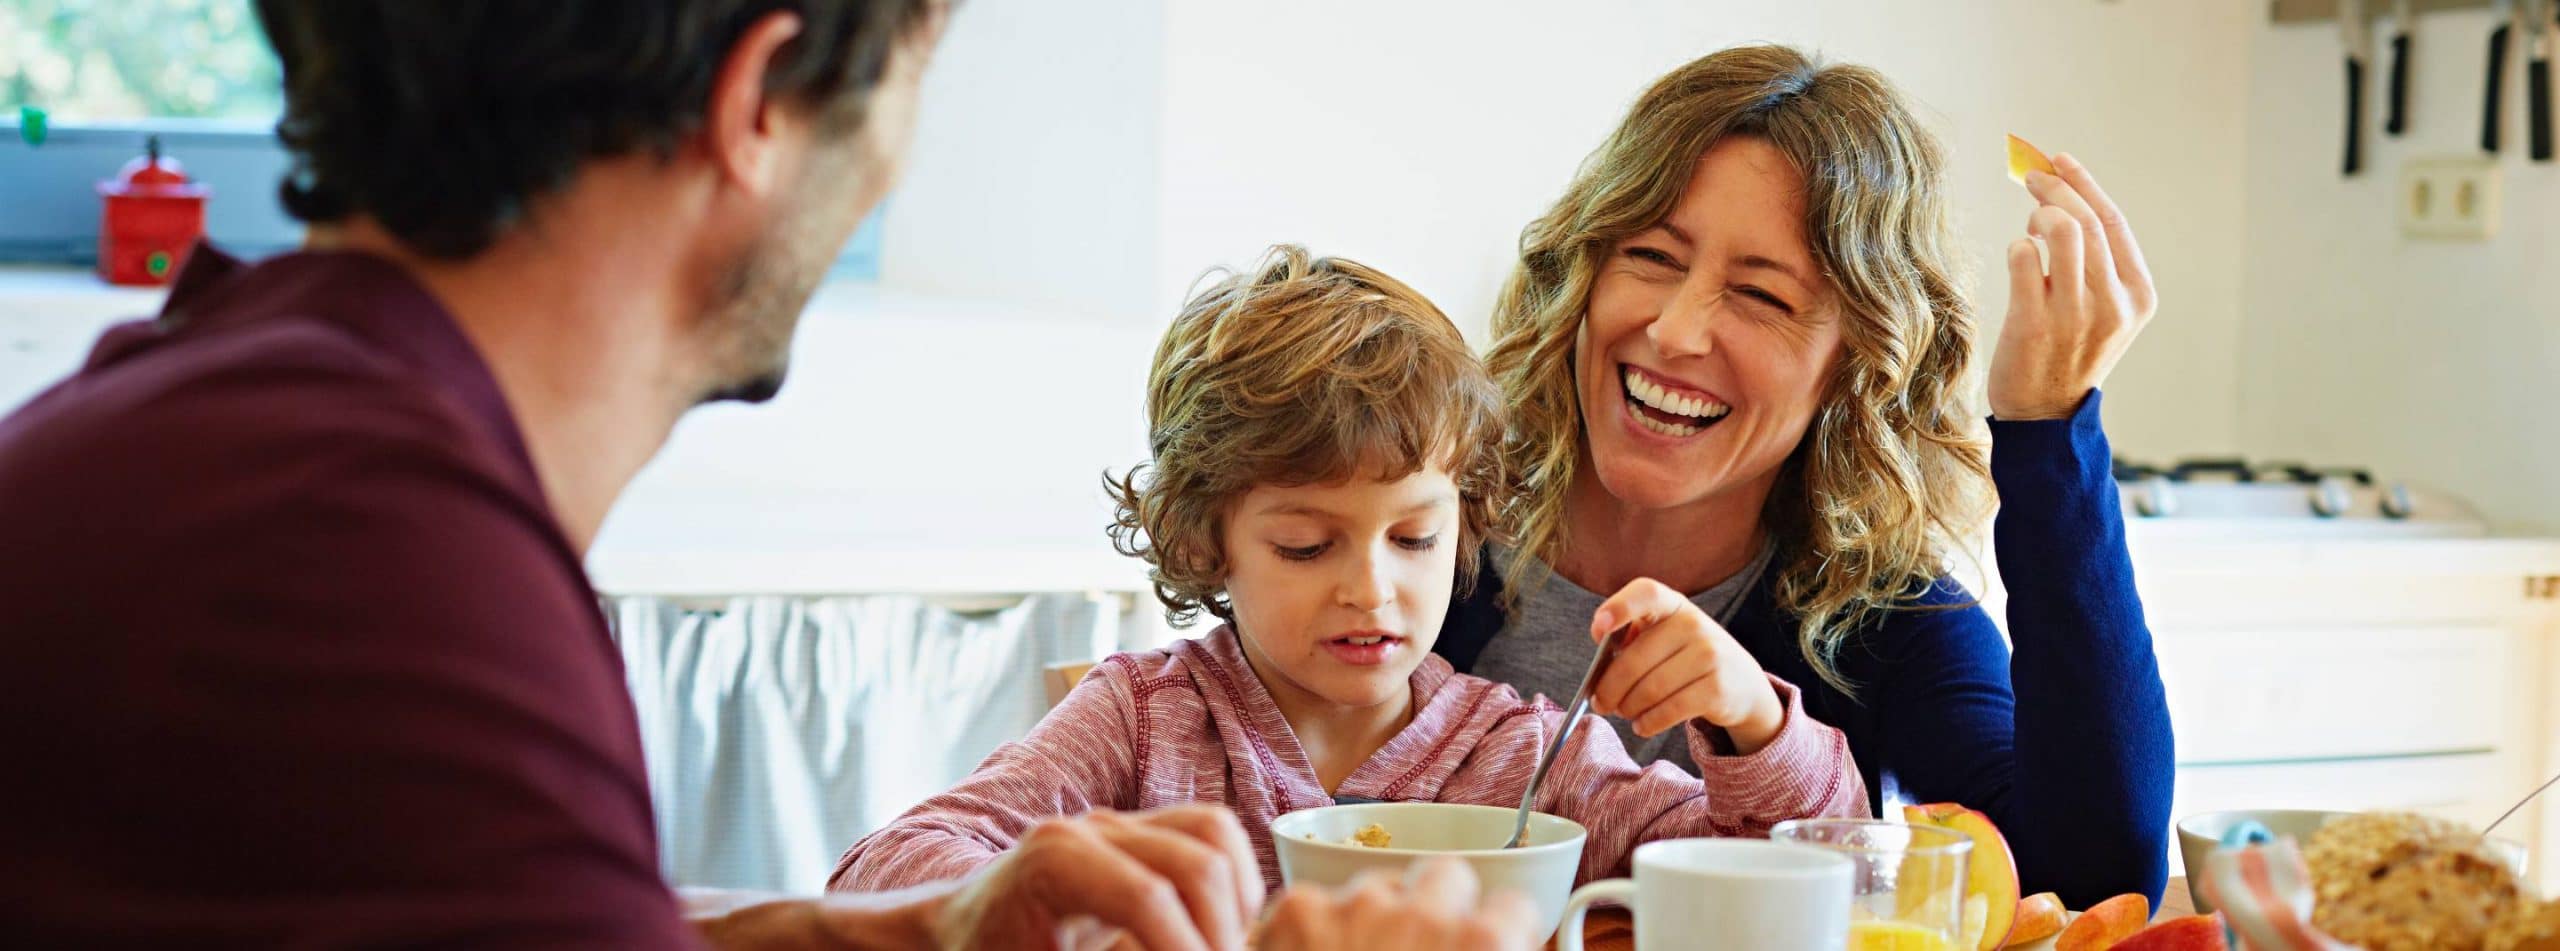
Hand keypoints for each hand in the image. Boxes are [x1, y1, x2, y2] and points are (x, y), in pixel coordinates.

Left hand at [932, 805, 1261, 950]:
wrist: (960, 930)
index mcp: (1054, 862)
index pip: (1149, 898)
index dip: (1186, 950)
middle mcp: (1090, 826)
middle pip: (1197, 861)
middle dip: (1222, 931)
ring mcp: (1117, 821)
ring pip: (1215, 833)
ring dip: (1237, 901)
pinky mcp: (1139, 830)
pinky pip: (1209, 834)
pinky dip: (1231, 879)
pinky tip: (1218, 931)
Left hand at [1252, 857, 1539, 950]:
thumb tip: (1511, 942)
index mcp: (1486, 945)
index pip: (1515, 908)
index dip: (1495, 933)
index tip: (1481, 949)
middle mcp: (1426, 911)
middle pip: (1445, 876)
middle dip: (1434, 908)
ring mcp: (1357, 904)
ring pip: (1376, 884)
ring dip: (1370, 918)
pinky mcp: (1297, 907)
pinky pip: (1316, 900)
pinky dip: (1311, 928)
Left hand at [1590, 578, 1783, 751]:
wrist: (1743, 682)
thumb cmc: (1686, 657)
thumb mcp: (1665, 637)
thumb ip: (1631, 641)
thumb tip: (1599, 669)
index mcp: (1673, 604)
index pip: (1646, 592)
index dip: (1619, 608)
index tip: (1598, 631)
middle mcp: (1693, 624)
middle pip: (1634, 660)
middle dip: (1609, 688)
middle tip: (1601, 703)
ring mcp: (1709, 655)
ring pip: (1649, 690)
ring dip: (1628, 708)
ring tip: (1624, 712)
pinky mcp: (1717, 689)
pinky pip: (1669, 711)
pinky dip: (1648, 723)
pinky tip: (1642, 726)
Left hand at [1988, 151, 2157, 420]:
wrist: (2046, 414)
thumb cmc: (2068, 351)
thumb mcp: (2103, 308)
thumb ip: (2094, 261)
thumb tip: (2061, 197)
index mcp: (2138, 295)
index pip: (2113, 221)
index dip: (2084, 184)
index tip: (2060, 160)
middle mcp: (2113, 303)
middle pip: (2084, 219)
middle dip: (2054, 188)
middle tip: (2030, 176)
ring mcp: (2075, 314)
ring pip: (2060, 230)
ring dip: (2037, 215)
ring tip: (2030, 229)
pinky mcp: (2034, 324)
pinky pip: (2022, 257)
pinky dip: (2016, 246)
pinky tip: (2017, 257)